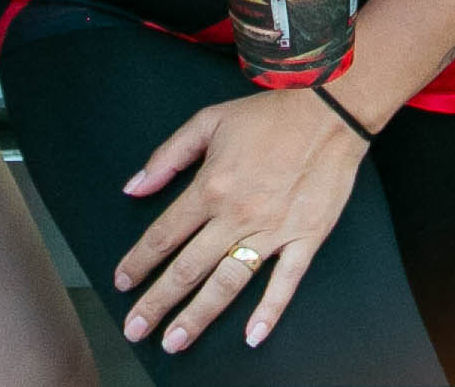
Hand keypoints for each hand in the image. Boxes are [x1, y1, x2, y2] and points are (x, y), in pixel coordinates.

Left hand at [114, 89, 366, 354]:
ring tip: (174, 342)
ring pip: (227, 282)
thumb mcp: (209, 121)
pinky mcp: (306, 238)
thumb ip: (168, 156)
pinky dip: (269, 310)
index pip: (164, 234)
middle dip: (157, 302)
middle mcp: (236, 215)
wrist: (331, 111)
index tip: (122, 282)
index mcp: (210, 186)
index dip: (139, 261)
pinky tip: (252, 335)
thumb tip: (133, 186)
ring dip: (198, 315)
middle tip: (135, 330)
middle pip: (187, 268)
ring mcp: (272, 230)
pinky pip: (285, 281)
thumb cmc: (269, 116)